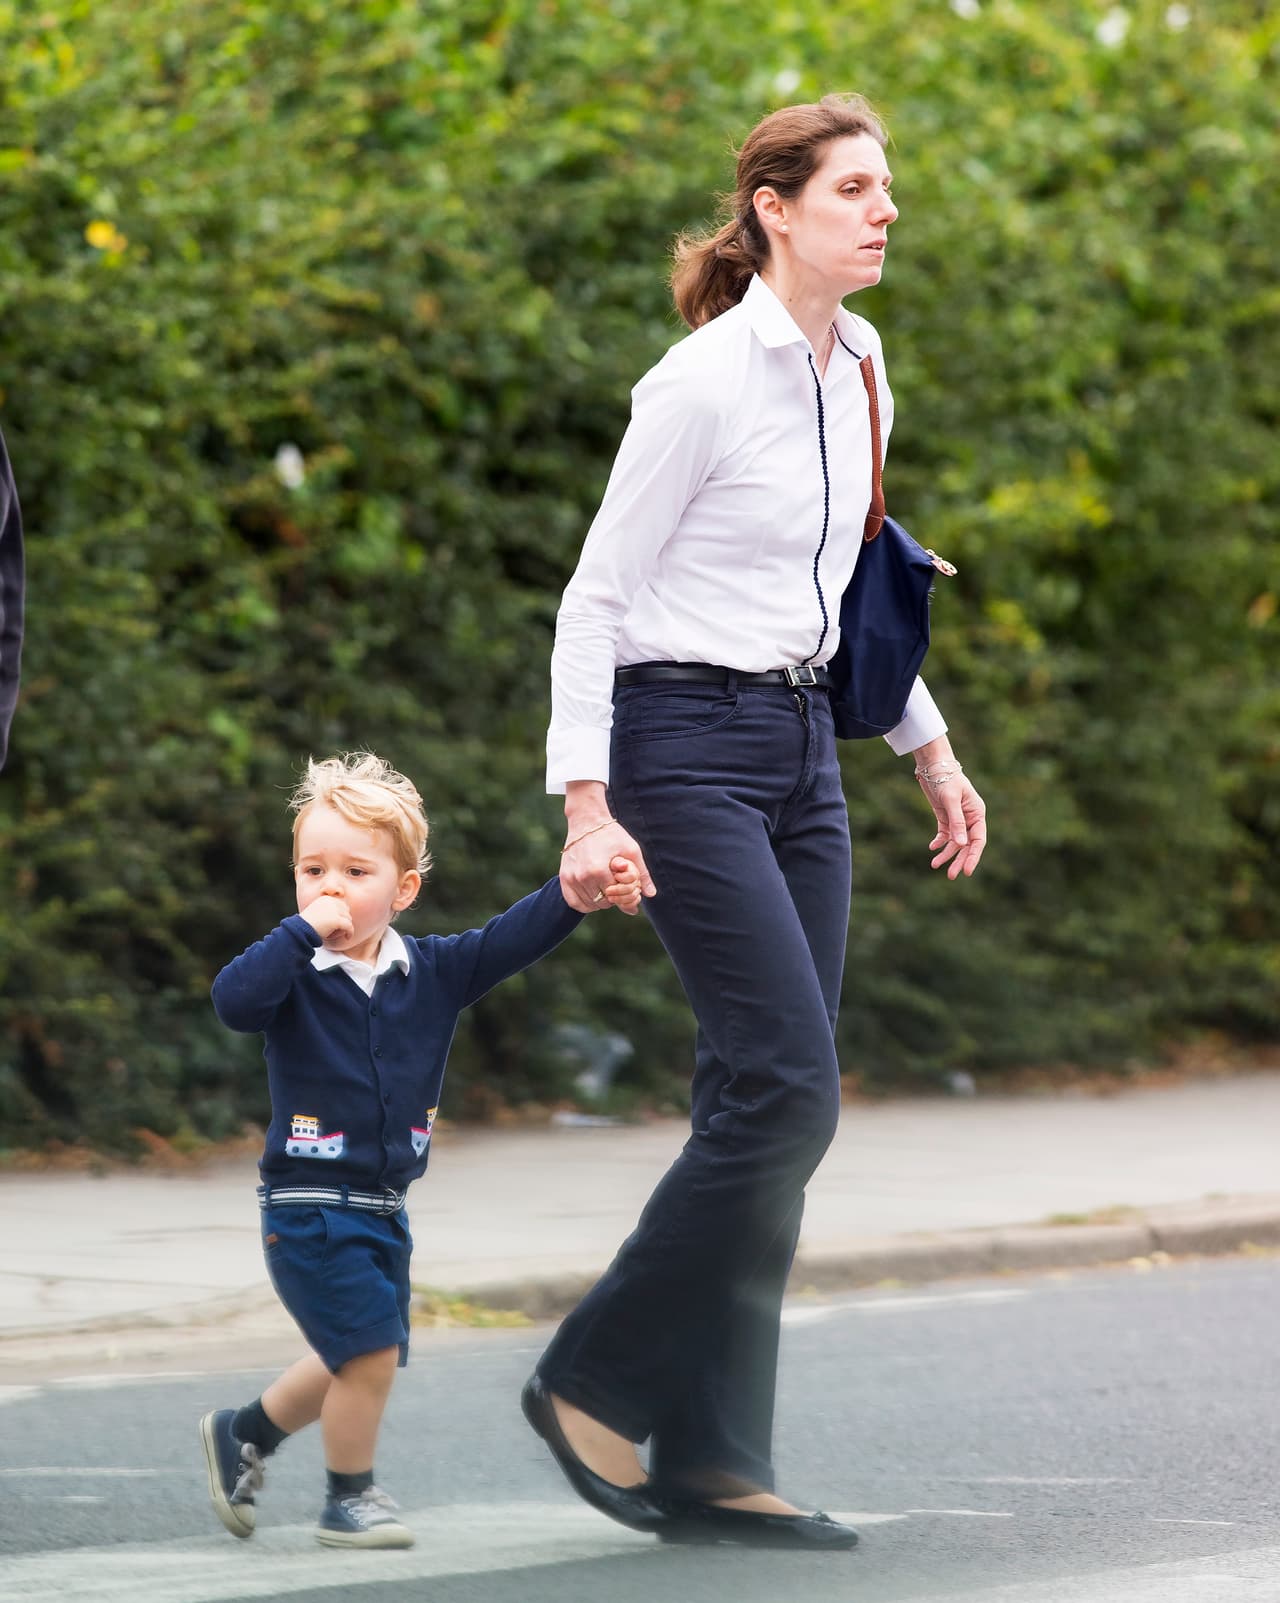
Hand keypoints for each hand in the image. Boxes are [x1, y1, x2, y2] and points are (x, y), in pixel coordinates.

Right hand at [301, 893, 354, 940]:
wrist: (300, 930)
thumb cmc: (306, 925)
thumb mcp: (316, 913)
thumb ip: (327, 911)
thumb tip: (342, 913)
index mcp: (326, 899)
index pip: (341, 905)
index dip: (342, 915)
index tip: (340, 924)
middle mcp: (331, 902)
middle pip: (346, 911)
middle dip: (345, 920)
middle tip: (340, 930)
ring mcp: (334, 910)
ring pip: (348, 919)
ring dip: (346, 927)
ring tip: (340, 934)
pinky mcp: (337, 920)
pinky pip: (349, 926)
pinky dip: (350, 932)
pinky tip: (348, 937)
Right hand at [560, 788, 655, 914]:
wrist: (586, 821)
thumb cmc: (611, 834)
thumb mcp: (631, 850)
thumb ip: (642, 873)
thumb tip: (651, 894)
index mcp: (598, 870)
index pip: (615, 896)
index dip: (623, 892)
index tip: (624, 881)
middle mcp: (582, 876)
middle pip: (602, 902)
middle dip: (612, 897)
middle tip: (615, 884)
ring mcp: (570, 878)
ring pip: (588, 904)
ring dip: (599, 901)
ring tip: (604, 886)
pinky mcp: (563, 877)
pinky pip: (573, 902)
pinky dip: (584, 903)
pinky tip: (593, 894)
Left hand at [918, 767, 986, 878]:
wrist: (934, 766)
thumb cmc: (946, 779)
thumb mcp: (951, 800)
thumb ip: (956, 822)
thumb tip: (961, 845)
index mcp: (977, 813)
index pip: (978, 840)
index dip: (973, 856)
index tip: (967, 871)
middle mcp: (970, 818)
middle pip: (967, 845)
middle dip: (959, 860)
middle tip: (951, 876)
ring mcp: (958, 818)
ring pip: (955, 842)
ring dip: (946, 854)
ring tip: (935, 865)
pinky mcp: (945, 817)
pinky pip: (944, 834)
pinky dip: (939, 842)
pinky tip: (932, 848)